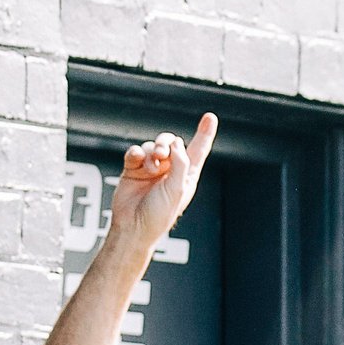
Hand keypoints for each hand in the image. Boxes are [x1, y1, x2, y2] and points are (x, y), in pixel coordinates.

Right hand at [110, 114, 216, 260]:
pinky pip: (135, 151)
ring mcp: (151, 169)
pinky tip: (136, 160)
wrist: (133, 227)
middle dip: (166, 143)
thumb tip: (176, 144)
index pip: (198, 150)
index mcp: (185, 176)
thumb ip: (180, 163)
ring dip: (151, 152)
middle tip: (161, 153)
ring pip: (152, 146)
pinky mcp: (133, 169)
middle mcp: (169, 170)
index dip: (204, 134)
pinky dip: (136, 153)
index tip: (210, 117)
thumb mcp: (176, 189)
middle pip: (171, 142)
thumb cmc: (158, 215)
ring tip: (149, 167)